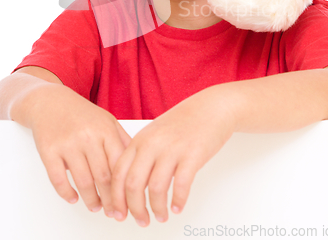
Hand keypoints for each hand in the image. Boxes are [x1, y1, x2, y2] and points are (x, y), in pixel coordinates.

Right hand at [29, 85, 131, 215]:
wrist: (50, 102)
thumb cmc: (82, 114)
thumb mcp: (107, 121)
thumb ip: (122, 140)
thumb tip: (139, 163)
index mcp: (106, 130)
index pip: (120, 165)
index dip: (125, 187)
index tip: (130, 201)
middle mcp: (88, 137)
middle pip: (103, 177)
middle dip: (111, 199)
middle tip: (115, 212)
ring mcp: (68, 144)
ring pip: (83, 181)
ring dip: (91, 199)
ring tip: (96, 206)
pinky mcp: (49, 151)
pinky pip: (58, 179)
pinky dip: (67, 193)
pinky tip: (74, 198)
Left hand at [110, 84, 236, 225]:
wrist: (211, 107)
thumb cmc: (184, 121)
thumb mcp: (155, 133)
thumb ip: (141, 154)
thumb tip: (131, 185)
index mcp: (140, 139)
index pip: (118, 172)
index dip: (116, 197)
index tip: (118, 212)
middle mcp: (153, 144)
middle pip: (133, 184)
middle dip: (134, 208)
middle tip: (140, 220)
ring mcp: (172, 149)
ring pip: (156, 189)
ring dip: (157, 209)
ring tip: (161, 216)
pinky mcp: (193, 155)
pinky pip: (181, 185)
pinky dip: (178, 201)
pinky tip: (178, 207)